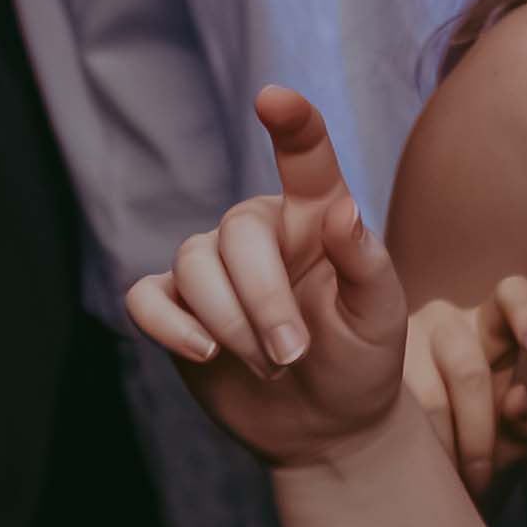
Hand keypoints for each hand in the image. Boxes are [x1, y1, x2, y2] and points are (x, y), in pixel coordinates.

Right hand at [116, 95, 419, 472]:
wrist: (325, 427)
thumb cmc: (361, 360)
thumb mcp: (380, 317)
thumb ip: (364, 260)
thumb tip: (341, 209)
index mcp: (314, 216)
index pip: (305, 158)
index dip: (292, 124)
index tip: (274, 99)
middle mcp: (257, 231)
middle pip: (236, 235)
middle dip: (262, 301)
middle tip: (292, 356)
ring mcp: (211, 268)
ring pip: (193, 267)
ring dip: (229, 324)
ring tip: (270, 367)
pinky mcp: (175, 308)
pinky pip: (145, 299)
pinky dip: (169, 326)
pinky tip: (204, 352)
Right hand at [401, 281, 526, 487]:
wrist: (421, 473)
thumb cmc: (478, 444)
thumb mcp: (513, 439)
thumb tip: (519, 400)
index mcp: (489, 326)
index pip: (511, 295)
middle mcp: (444, 322)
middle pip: (469, 371)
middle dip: (478, 435)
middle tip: (481, 479)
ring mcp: (400, 340)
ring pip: (430, 398)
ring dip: (445, 447)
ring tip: (450, 480)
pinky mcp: (367, 373)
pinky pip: (392, 413)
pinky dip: (411, 446)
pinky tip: (413, 463)